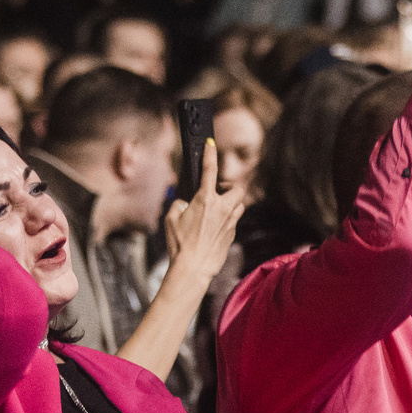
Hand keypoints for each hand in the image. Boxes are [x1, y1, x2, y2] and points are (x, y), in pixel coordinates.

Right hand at [162, 140, 249, 285]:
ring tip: (217, 208)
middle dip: (229, 186)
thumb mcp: (172, 218)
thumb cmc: (179, 244)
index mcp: (205, 199)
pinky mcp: (232, 235)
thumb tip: (187, 203)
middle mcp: (222, 208)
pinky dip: (227, 218)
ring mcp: (230, 222)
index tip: (210, 144)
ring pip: (240, 204)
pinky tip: (214, 226)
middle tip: (217, 190)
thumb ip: (180, 204)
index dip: (210, 154)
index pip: (210, 170)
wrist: (193, 268)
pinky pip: (234, 220)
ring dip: (231, 202)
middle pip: (238, 188)